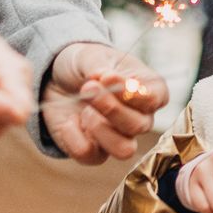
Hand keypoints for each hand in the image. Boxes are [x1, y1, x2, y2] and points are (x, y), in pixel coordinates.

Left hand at [40, 42, 170, 165]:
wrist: (56, 79)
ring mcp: (118, 137)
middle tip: (88, 87)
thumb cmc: (84, 64)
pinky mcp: (95, 151)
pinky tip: (69, 121)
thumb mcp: (90, 56)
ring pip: (124, 150)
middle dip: (111, 108)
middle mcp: (140, 117)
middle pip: (138, 126)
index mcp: (148, 89)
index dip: (135, 94)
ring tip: (84, 109)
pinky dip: (75, 139)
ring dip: (100, 129)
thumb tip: (108, 79)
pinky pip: (91, 156)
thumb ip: (101, 67)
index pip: (156, 99)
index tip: (109, 78)